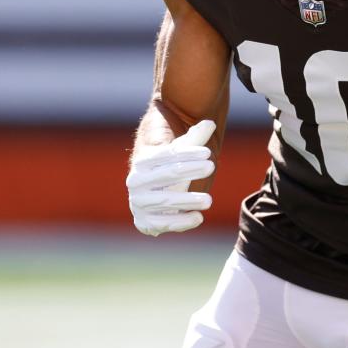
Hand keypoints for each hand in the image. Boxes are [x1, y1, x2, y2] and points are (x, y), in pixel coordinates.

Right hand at [127, 120, 216, 235]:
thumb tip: (210, 123)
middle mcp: (136, 181)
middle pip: (167, 174)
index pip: (167, 154)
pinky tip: (198, 218)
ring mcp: (138, 203)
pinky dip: (179, 222)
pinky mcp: (144, 222)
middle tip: (211, 166)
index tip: (207, 153)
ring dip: (187, 200)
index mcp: (143, 160)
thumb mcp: (179, 147)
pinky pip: (161, 224)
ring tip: (209, 200)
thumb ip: (194, 137)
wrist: (153, 189)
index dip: (187, 153)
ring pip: (165, 200)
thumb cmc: (169, 164)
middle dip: (190, 170)